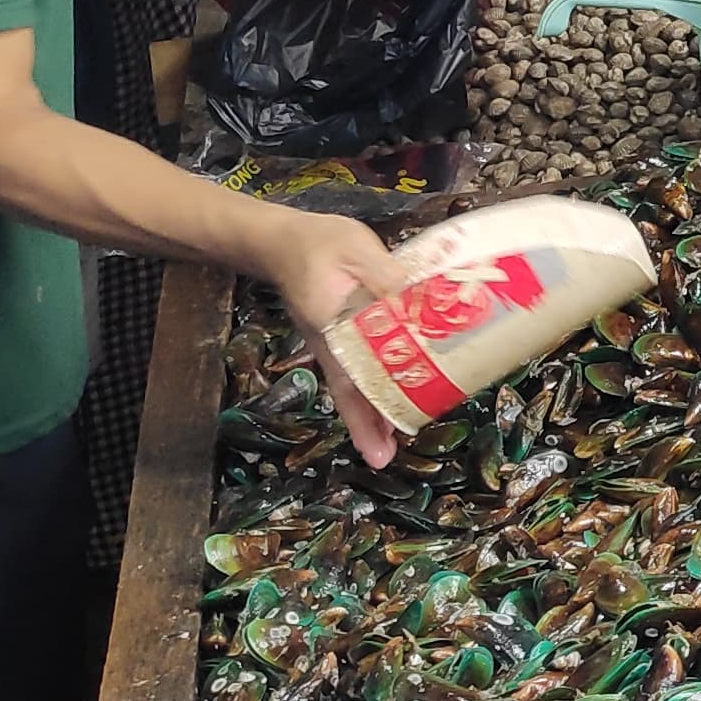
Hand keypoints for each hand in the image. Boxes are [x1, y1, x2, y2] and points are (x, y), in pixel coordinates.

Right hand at [262, 214, 415, 469]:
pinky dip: (369, 391)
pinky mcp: (336, 339)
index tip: (378, 431)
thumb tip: (419, 296)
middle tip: (382, 460)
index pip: (350, 372)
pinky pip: (353, 372)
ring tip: (388, 447)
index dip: (365, 403)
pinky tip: (391, 401)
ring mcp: (330, 345)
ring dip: (368, 415)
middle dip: (364, 426)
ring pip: (350, 388)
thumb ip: (384, 271)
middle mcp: (328, 344)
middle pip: (347, 392)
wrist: (281, 241)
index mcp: (332, 324)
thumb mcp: (354, 247)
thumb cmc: (318, 243)